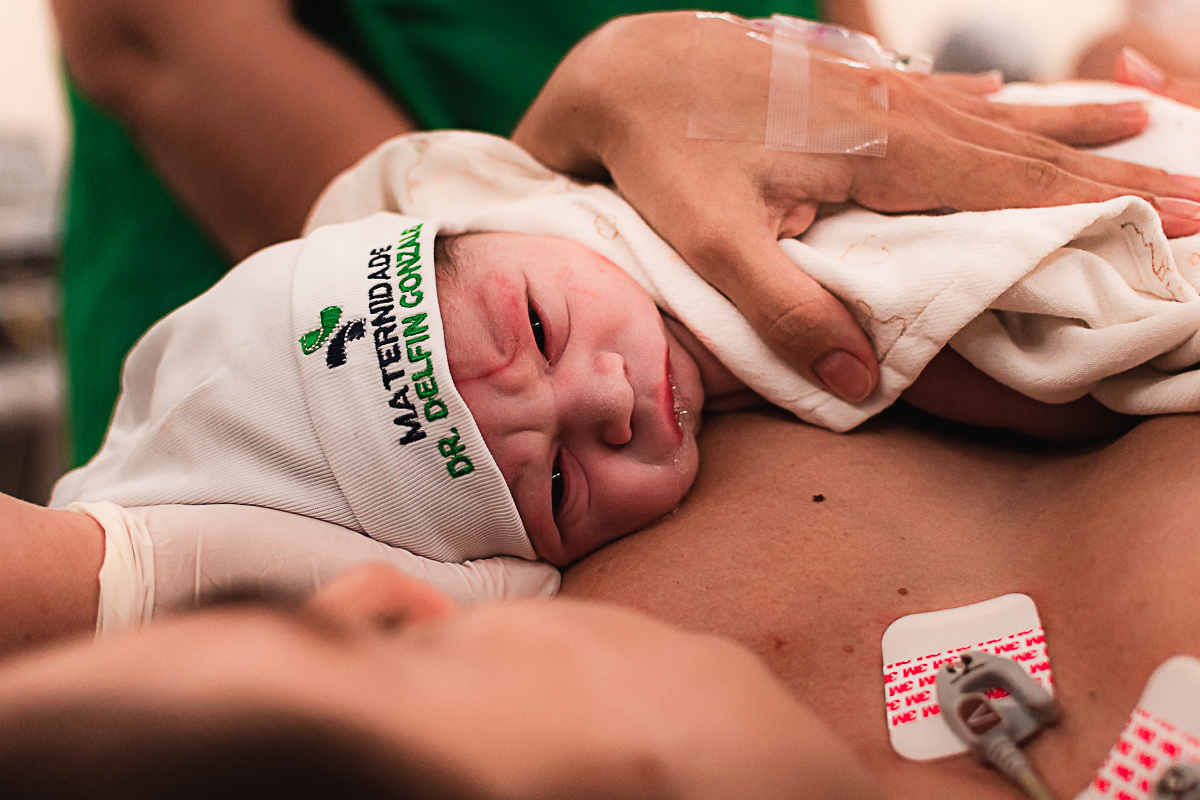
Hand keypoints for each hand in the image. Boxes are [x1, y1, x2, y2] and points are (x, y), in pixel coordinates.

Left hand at [515, 12, 1199, 402]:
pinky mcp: (844, 85)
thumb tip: (862, 383)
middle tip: (1198, 186)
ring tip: (1139, 116)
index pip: (1015, 187)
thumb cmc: (661, 155)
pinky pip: (936, 93)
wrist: (624, 68)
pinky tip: (1004, 96)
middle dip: (1113, 168)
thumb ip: (785, 311)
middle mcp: (896, 113)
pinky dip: (985, 100)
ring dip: (1066, 123)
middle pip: (1025, 147)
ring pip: (993, 112)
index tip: (1180, 217)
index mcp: (883, 153)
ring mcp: (874, 91)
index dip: (1099, 206)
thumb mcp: (713, 242)